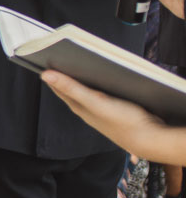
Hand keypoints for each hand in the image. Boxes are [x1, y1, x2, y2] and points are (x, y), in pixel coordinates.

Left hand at [39, 70, 181, 163]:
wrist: (152, 140)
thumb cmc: (125, 122)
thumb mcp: (96, 102)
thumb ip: (72, 89)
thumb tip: (46, 75)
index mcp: (80, 107)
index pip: (59, 88)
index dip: (52, 74)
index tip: (44, 58)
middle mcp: (88, 110)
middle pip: (72, 89)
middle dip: (66, 74)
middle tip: (61, 57)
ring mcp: (103, 112)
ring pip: (88, 93)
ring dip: (84, 79)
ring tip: (82, 64)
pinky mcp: (117, 110)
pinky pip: (103, 95)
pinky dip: (100, 85)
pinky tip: (106, 79)